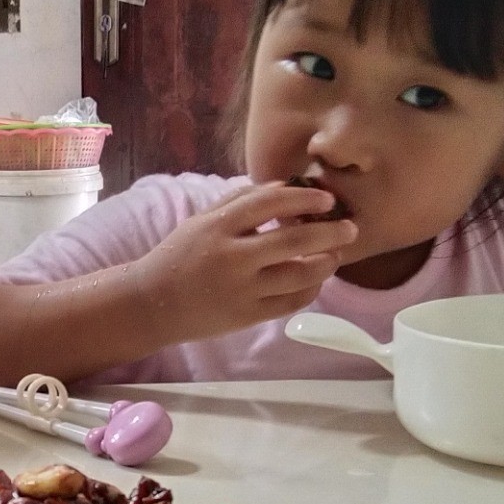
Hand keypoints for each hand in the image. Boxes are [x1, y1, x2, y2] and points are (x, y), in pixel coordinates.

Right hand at [132, 182, 358, 344]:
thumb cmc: (178, 257)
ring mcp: (241, 289)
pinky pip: (290, 302)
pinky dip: (310, 289)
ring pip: (299, 274)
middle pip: (294, 240)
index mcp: (218, 227)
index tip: (326, 199)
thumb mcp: (201, 221)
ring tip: (336, 255)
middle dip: (330, 232)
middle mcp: (232, 257)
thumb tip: (284, 187)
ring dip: (326, 262)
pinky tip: (316, 280)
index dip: (304, 198)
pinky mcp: (247, 316)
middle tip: (350, 227)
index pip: (270, 203)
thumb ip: (239, 201)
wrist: (152, 304)